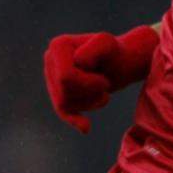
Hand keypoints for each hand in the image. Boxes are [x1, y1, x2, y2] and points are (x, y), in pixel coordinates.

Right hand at [43, 25, 157, 133]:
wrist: (123, 62)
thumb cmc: (116, 53)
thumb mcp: (109, 44)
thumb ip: (94, 49)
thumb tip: (79, 63)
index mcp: (58, 45)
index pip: (66, 78)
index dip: (91, 83)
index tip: (105, 76)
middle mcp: (50, 59)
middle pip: (64, 92)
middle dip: (90, 93)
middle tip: (106, 84)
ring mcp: (52, 76)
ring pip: (64, 103)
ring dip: (90, 102)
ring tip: (104, 92)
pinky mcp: (59, 91)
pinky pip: (62, 110)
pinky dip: (74, 119)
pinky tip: (86, 128)